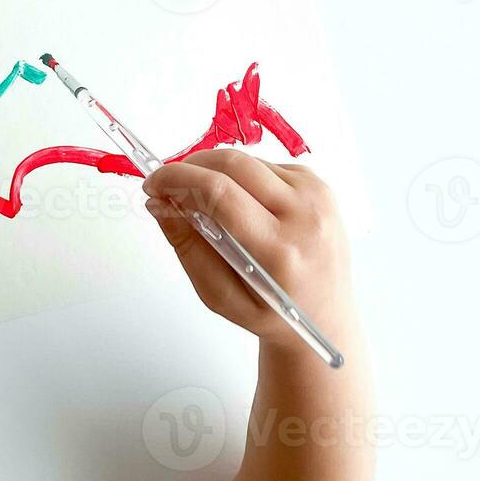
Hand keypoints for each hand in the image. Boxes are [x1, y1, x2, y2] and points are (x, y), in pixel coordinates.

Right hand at [142, 149, 354, 350]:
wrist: (326, 319)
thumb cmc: (271, 314)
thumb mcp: (218, 296)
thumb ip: (186, 247)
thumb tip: (159, 203)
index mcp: (281, 251)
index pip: (219, 193)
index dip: (178, 179)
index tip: (153, 184)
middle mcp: (305, 216)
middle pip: (232, 163)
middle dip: (190, 166)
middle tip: (168, 185)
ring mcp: (317, 197)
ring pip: (247, 161)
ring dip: (216, 173)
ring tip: (206, 203)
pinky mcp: (319, 186)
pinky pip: (265, 166)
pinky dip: (241, 179)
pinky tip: (242, 205)